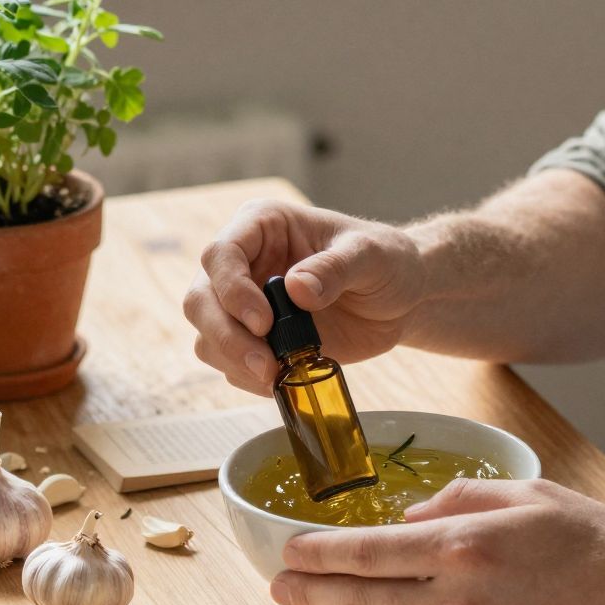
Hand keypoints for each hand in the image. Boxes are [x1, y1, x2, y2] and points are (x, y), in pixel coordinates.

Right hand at [183, 198, 425, 394]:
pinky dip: (249, 377)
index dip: (232, 290)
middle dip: (226, 336)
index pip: (221, 254)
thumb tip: (296, 288)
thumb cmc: (386, 261)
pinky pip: (230, 363)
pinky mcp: (255, 339)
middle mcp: (244, 263)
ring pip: (207, 335)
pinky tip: (283, 379)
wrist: (403, 298)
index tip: (264, 322)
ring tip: (279, 375)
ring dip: (235, 361)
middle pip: (201, 299)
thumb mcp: (371, 256)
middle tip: (266, 364)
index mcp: (262, 225)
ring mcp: (244, 303)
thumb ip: (335, 268)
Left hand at [270, 476, 604, 604]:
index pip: (368, 552)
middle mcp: (459, 603)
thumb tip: (410, 517)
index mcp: (466, 547)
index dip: (319, 555)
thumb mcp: (529, 493)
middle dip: (312, 595)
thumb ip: (460, 498)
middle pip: (361, 603)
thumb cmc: (600, 547)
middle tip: (280, 589)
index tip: (289, 552)